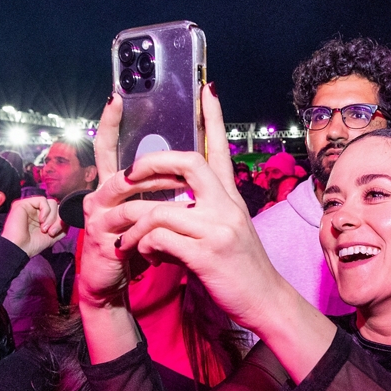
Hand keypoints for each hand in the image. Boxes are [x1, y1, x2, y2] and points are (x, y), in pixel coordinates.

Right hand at [0, 196, 65, 257]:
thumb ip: (62, 226)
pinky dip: (46, 210)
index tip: (55, 233)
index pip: (58, 212)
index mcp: (43, 218)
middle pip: (57, 206)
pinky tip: (41, 220)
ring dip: (52, 217)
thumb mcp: (54, 236)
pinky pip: (42, 200)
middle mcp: (37, 211)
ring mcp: (31, 207)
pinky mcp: (24, 203)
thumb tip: (68, 217)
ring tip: (44, 228)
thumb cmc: (32, 245)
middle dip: (57, 219)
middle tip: (51, 232)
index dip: (61, 220)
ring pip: (51, 203)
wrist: (19, 248)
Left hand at [103, 86, 290, 330]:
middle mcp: (226, 206)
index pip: (220, 148)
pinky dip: (144, 246)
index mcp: (230, 197)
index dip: (214, 117)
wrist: (265, 302)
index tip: (206, 88)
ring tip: (125, 239)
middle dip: (149, 164)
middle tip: (127, 175)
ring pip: (161, 209)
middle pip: (188, 162)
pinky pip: (160, 238)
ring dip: (134, 224)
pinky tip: (145, 256)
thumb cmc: (241, 269)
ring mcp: (217, 228)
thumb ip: (206, 211)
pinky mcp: (206, 253)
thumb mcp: (228, 230)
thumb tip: (175, 202)